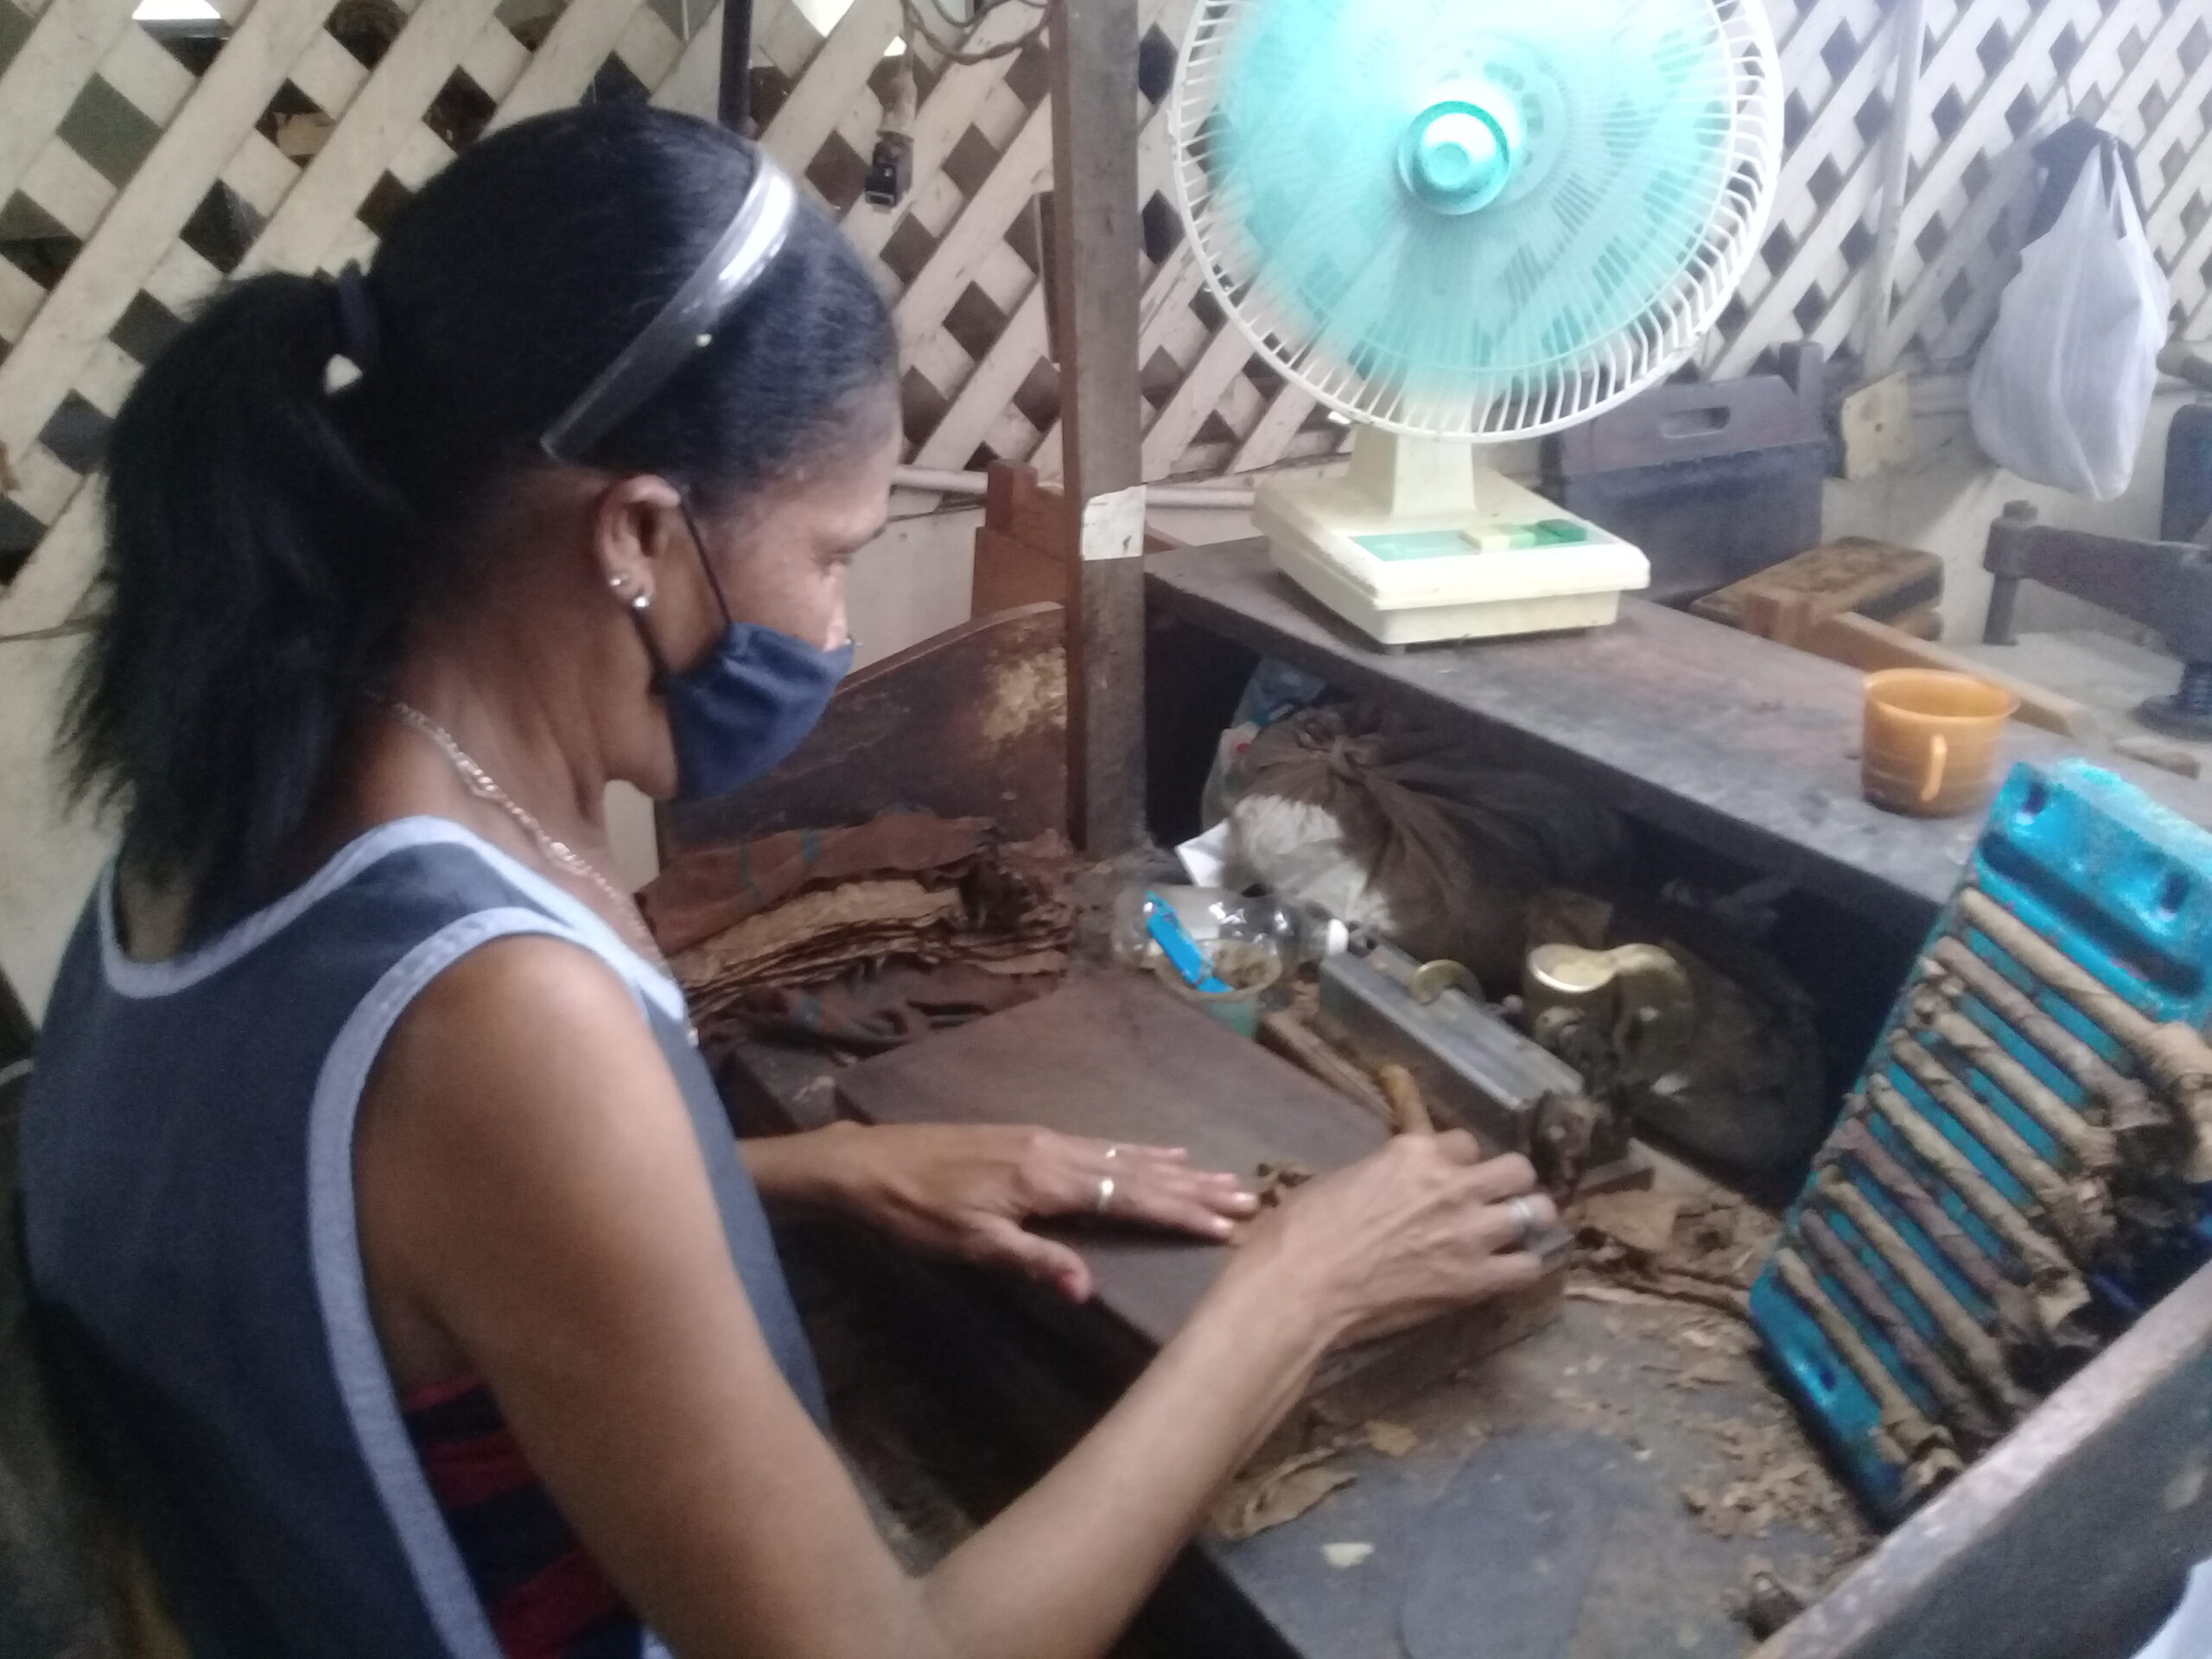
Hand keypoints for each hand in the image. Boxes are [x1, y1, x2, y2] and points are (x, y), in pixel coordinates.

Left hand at [826, 1124, 1258, 1301]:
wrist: (867, 1162)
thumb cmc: (914, 1212)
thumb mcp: (968, 1246)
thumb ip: (1032, 1262)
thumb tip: (1088, 1289)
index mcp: (1046, 1179)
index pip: (1129, 1198)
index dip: (1181, 1213)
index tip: (1230, 1225)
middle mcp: (1055, 1151)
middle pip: (1138, 1172)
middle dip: (1195, 1190)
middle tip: (1251, 1199)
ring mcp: (1045, 1139)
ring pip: (1125, 1155)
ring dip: (1176, 1170)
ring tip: (1222, 1176)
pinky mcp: (1031, 1137)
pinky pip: (1102, 1144)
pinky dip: (1140, 1151)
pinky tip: (1157, 1153)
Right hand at [1231, 1132, 1555, 1348]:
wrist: (1301, 1285)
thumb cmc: (1303, 1229)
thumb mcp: (1347, 1178)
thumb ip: (1387, 1175)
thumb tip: (1396, 1185)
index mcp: (1416, 1152)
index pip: (1464, 1143)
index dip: (1459, 1162)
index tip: (1449, 1178)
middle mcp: (1453, 1184)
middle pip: (1516, 1169)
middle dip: (1509, 1182)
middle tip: (1495, 1200)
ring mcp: (1470, 1232)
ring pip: (1536, 1211)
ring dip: (1526, 1219)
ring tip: (1516, 1232)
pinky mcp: (1475, 1279)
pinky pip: (1527, 1267)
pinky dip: (1521, 1267)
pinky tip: (1506, 1270)